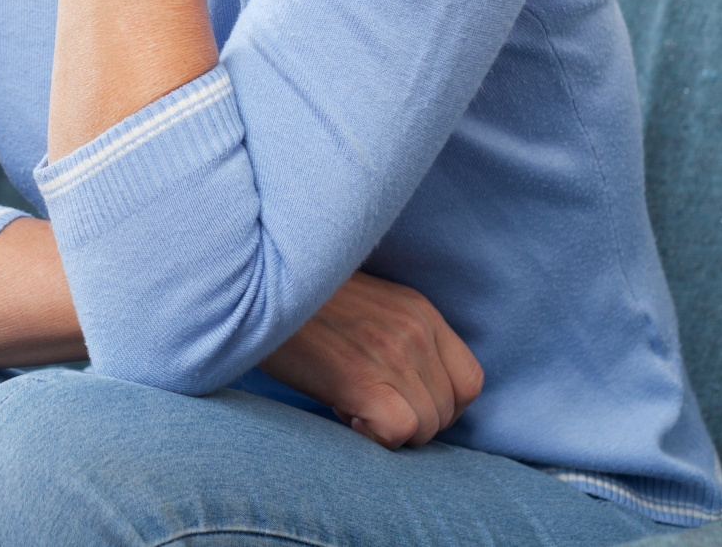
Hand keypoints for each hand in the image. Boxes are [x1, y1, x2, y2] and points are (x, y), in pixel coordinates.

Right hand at [259, 271, 484, 448]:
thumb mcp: (366, 304)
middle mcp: (415, 330)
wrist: (253, 286)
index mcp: (419, 310)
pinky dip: (375, 436)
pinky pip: (399, 431)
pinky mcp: (363, 378)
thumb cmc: (301, 302)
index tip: (401, 402)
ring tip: (349, 404)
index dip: (439, 403)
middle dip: (411, 421)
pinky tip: (344, 413)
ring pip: (426, 427)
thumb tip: (411, 390)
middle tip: (366, 406)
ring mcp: (393, 354)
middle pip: (447, 410)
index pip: (468, 381)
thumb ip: (398, 336)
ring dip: (390, 429)